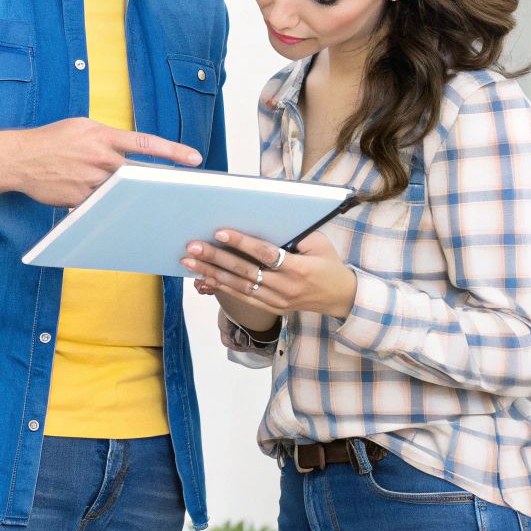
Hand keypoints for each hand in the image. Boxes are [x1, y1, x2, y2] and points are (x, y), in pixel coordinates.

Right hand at [11, 119, 202, 207]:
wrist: (20, 158)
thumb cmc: (52, 140)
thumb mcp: (82, 127)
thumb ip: (107, 137)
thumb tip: (127, 152)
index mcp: (103, 136)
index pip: (146, 143)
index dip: (174, 151)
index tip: (195, 159)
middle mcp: (101, 159)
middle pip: (140, 174)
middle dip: (160, 182)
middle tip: (181, 191)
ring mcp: (91, 182)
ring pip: (121, 193)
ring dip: (128, 195)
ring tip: (134, 198)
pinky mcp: (80, 200)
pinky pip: (101, 204)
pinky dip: (104, 203)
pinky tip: (96, 200)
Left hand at [182, 230, 356, 318]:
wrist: (341, 298)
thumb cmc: (329, 264)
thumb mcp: (320, 245)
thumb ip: (296, 235)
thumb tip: (265, 221)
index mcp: (300, 269)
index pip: (266, 254)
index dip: (242, 243)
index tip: (220, 232)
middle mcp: (286, 288)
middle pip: (245, 272)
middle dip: (217, 258)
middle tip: (193, 246)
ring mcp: (278, 301)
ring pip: (239, 287)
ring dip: (212, 273)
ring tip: (189, 261)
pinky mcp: (272, 309)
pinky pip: (243, 298)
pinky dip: (222, 287)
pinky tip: (204, 277)